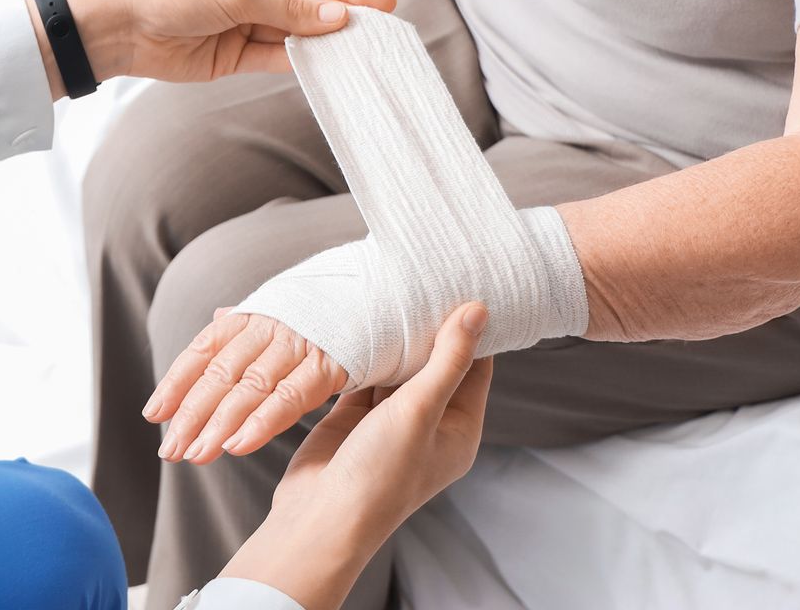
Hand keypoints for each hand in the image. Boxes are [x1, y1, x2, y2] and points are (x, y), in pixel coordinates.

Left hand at [35, 0, 395, 91]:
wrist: (118, 27)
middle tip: (385, 33)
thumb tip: (338, 16)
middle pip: (310, 4)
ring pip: (298, 33)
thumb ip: (288, 9)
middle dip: (345, 17)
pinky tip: (330, 66)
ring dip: (327, 43)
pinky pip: (278, 58)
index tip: (384, 3)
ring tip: (365, 54)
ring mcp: (247, 22)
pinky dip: (303, 63)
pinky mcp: (236, 55)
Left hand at [146, 312, 348, 464]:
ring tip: (196, 455)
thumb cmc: (335, 305)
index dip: (176, 382)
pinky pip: (290, 396)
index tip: (153, 415)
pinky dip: (260, 422)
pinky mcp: (329, 362)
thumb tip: (216, 317)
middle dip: (190, 413)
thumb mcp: (286, 306)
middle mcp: (270, 327)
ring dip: (218, 424)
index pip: (203, 350)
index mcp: (254, 315)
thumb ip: (249, 321)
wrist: (390, 288)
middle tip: (169, 451)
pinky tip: (236, 445)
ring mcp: (298, 343)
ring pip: (248, 387)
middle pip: (219, 373)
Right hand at [216, 306, 493, 607]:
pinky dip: (362, 353)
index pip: (475, 366)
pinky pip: (364, 376)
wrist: (320, 519)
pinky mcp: (353, 418)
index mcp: (459, 429)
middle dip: (428, 326)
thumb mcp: (420, 411)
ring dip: (393, 338)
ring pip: (398, 368)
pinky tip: (356, 323)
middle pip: (436, 363)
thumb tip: (479, 311)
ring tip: (389, 291)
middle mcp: (428, 424)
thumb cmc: (379, 475)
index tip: (461, 284)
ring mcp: (390, 422)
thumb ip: (447, 359)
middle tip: (421, 279)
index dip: (470, 327)